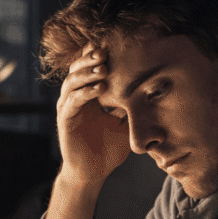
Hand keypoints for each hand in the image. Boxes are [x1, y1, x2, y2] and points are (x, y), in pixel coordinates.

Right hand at [56, 45, 130, 184]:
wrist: (93, 173)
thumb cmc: (108, 149)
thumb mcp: (126, 123)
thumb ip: (132, 106)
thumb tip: (153, 89)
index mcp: (88, 95)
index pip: (89, 68)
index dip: (97, 56)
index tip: (114, 45)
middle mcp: (75, 97)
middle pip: (77, 69)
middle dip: (90, 58)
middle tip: (105, 51)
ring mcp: (68, 107)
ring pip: (72, 81)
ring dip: (87, 72)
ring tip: (103, 67)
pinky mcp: (65, 119)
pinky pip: (73, 101)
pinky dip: (85, 92)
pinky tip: (99, 88)